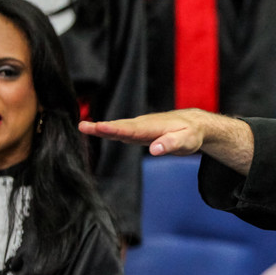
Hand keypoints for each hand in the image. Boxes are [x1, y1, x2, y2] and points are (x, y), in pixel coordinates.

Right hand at [80, 109, 214, 155]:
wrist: (194, 124)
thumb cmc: (191, 133)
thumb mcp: (186, 141)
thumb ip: (170, 144)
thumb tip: (154, 150)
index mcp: (152, 127)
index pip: (131, 129)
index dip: (114, 129)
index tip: (99, 127)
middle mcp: (143, 125)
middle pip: (119, 127)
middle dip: (101, 127)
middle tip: (81, 126)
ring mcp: (140, 128)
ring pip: (119, 128)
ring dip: (101, 128)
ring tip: (82, 127)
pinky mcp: (140, 132)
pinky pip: (122, 131)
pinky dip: (109, 131)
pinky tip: (98, 131)